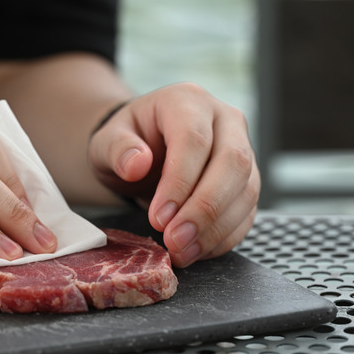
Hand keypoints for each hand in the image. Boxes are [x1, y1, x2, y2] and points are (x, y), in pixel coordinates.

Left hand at [88, 82, 259, 266]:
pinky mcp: (247, 180)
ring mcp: (241, 149)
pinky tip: (197, 250)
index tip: (158, 217)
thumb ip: (116, 149)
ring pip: (246, 190)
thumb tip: (137, 164)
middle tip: (175, 240)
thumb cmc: (125, 143)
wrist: (141, 151)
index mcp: (187, 101)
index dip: (180, 182)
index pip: (194, 140)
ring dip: (216, 228)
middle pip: (233, 163)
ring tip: (182, 251)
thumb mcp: (106, 141)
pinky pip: (247, 211)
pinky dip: (224, 236)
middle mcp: (223, 120)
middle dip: (204, 209)